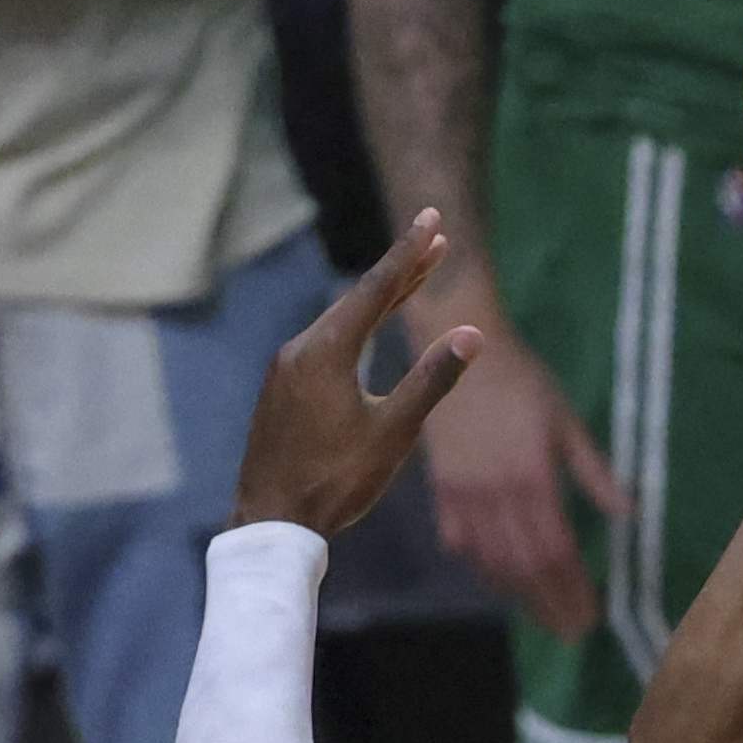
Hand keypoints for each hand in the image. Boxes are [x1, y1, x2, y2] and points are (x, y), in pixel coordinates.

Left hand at [231, 213, 483, 539]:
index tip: (432, 219)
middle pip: (357, 300)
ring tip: (410, 280)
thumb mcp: (392, 433)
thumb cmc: (335, 481)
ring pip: (338, 324)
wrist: (270, 524)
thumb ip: (431, 380)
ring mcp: (285, 371)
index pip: (377, 288)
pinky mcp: (279, 392)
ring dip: (375, 302)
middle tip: (433, 240)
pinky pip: (322, 347)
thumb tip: (472, 334)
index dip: (410, 253)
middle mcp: (301, 349)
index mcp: (327, 350)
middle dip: (399, 272)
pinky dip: (352, 330)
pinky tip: (363, 335)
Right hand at [417, 321, 629, 643]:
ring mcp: (464, 498)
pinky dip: (485, 574)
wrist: (459, 354)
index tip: (593, 614)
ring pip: (493, 565)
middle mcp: (495, 496)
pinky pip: (462, 548)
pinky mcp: (442, 495)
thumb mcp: (566, 421)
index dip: (574, 588)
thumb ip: (594, 472)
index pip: (557, 550)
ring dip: (521, 598)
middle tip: (574, 631)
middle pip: (526, 568)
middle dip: (552, 605)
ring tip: (545, 617)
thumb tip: (628, 514)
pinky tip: (504, 587)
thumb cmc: (522, 382)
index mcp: (532, 477)